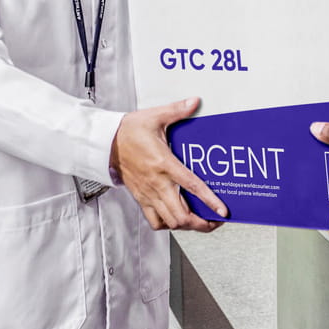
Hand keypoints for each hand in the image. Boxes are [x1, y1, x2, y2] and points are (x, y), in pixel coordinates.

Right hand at [113, 97, 226, 231]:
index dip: (209, 201)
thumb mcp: (155, 116)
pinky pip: (155, 221)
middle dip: (202, 223)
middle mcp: (157, 183)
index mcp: (164, 164)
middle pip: (181, 215)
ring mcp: (148, 194)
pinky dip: (168, 225)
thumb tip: (195, 102)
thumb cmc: (129, 131)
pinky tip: (176, 220)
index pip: (191, 186)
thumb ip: (177, 110)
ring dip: (187, 226)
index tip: (222, 211)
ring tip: (201, 223)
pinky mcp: (141, 198)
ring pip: (170, 222)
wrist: (106, 142)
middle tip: (215, 221)